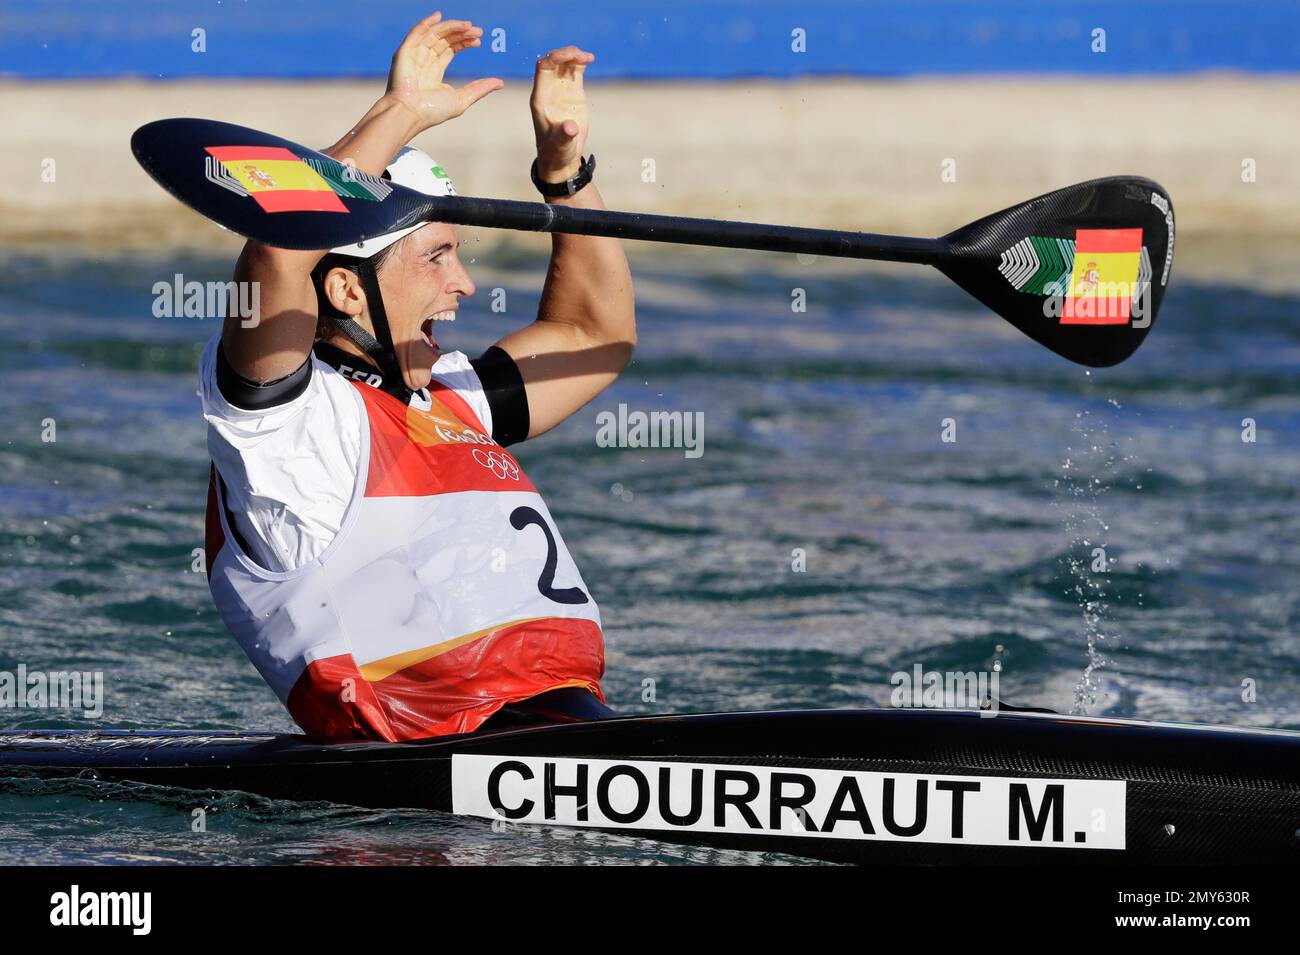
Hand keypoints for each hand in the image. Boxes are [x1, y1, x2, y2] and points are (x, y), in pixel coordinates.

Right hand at [385, 12, 502, 130]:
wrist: (411, 114)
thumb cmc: (432, 111)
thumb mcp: (462, 99)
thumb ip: (480, 89)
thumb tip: (501, 83)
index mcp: (434, 71)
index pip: (450, 49)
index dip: (464, 42)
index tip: (479, 40)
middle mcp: (423, 61)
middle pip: (443, 40)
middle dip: (460, 33)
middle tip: (478, 31)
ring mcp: (413, 55)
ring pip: (433, 34)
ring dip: (450, 27)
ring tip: (468, 26)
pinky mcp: (404, 52)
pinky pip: (416, 33)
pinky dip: (426, 23)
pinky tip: (439, 16)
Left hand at [530, 46, 593, 181]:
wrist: (561, 156)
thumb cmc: (556, 152)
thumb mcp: (560, 145)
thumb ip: (564, 135)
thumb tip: (572, 128)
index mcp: (540, 98)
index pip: (543, 69)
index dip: (555, 58)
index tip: (570, 57)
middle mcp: (548, 90)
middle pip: (552, 61)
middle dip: (565, 54)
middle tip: (582, 56)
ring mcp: (560, 90)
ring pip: (563, 63)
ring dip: (574, 55)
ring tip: (588, 58)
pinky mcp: (572, 92)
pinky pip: (573, 71)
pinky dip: (580, 62)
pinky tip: (590, 59)